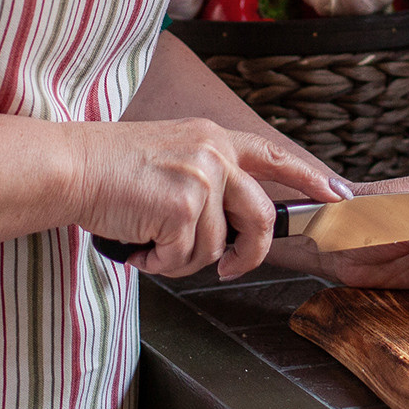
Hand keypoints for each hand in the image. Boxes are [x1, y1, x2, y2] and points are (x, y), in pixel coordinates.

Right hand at [67, 119, 345, 280]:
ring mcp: (201, 179)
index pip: (274, 157)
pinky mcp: (183, 208)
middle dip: (249, 254)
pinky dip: (160, 263)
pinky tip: (138, 246)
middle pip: (262, 216)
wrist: (71, 168)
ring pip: (216, 247)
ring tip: (149, 244)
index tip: (336, 196)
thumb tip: (232, 228)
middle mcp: (214, 153)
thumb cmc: (111, 170)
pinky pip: (186, 258)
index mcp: (214, 137)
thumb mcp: (172, 157)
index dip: (309, 178)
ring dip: (180, 259)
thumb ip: (208, 178)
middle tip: (228, 270)